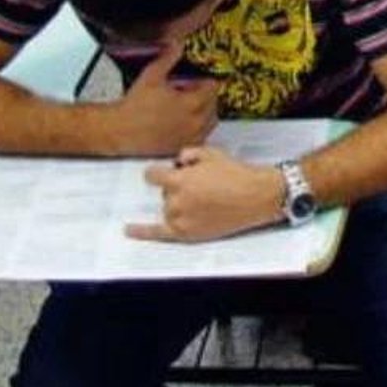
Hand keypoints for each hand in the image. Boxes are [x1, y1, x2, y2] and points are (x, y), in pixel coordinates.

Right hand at [104, 41, 218, 155]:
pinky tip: (181, 123)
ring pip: (209, 123)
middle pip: (214, 106)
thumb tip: (178, 44)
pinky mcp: (182, 148)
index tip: (195, 80)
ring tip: (188, 108)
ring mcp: (190, 138)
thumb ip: (168, 58)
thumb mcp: (152, 75)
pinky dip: (196, 129)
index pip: (213, 88)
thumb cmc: (134, 105)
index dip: (204, 81)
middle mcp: (196, 123)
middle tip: (191, 92)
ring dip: (204, 113)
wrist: (119, 130)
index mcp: (192, 103)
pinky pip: (199, 138)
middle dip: (206, 97)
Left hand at [126, 146, 282, 241]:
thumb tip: (178, 163)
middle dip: (178, 188)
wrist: (257, 196)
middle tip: (204, 186)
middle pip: (165, 193)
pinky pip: (158, 233)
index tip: (162, 173)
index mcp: (179, 180)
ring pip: (168, 209)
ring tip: (205, 200)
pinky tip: (129, 230)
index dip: (159, 172)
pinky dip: (142, 231)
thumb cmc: (237, 174)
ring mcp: (181, 219)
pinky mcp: (188, 234)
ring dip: (179, 204)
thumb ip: (187, 154)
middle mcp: (176, 201)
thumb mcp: (211, 153)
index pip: (152, 175)